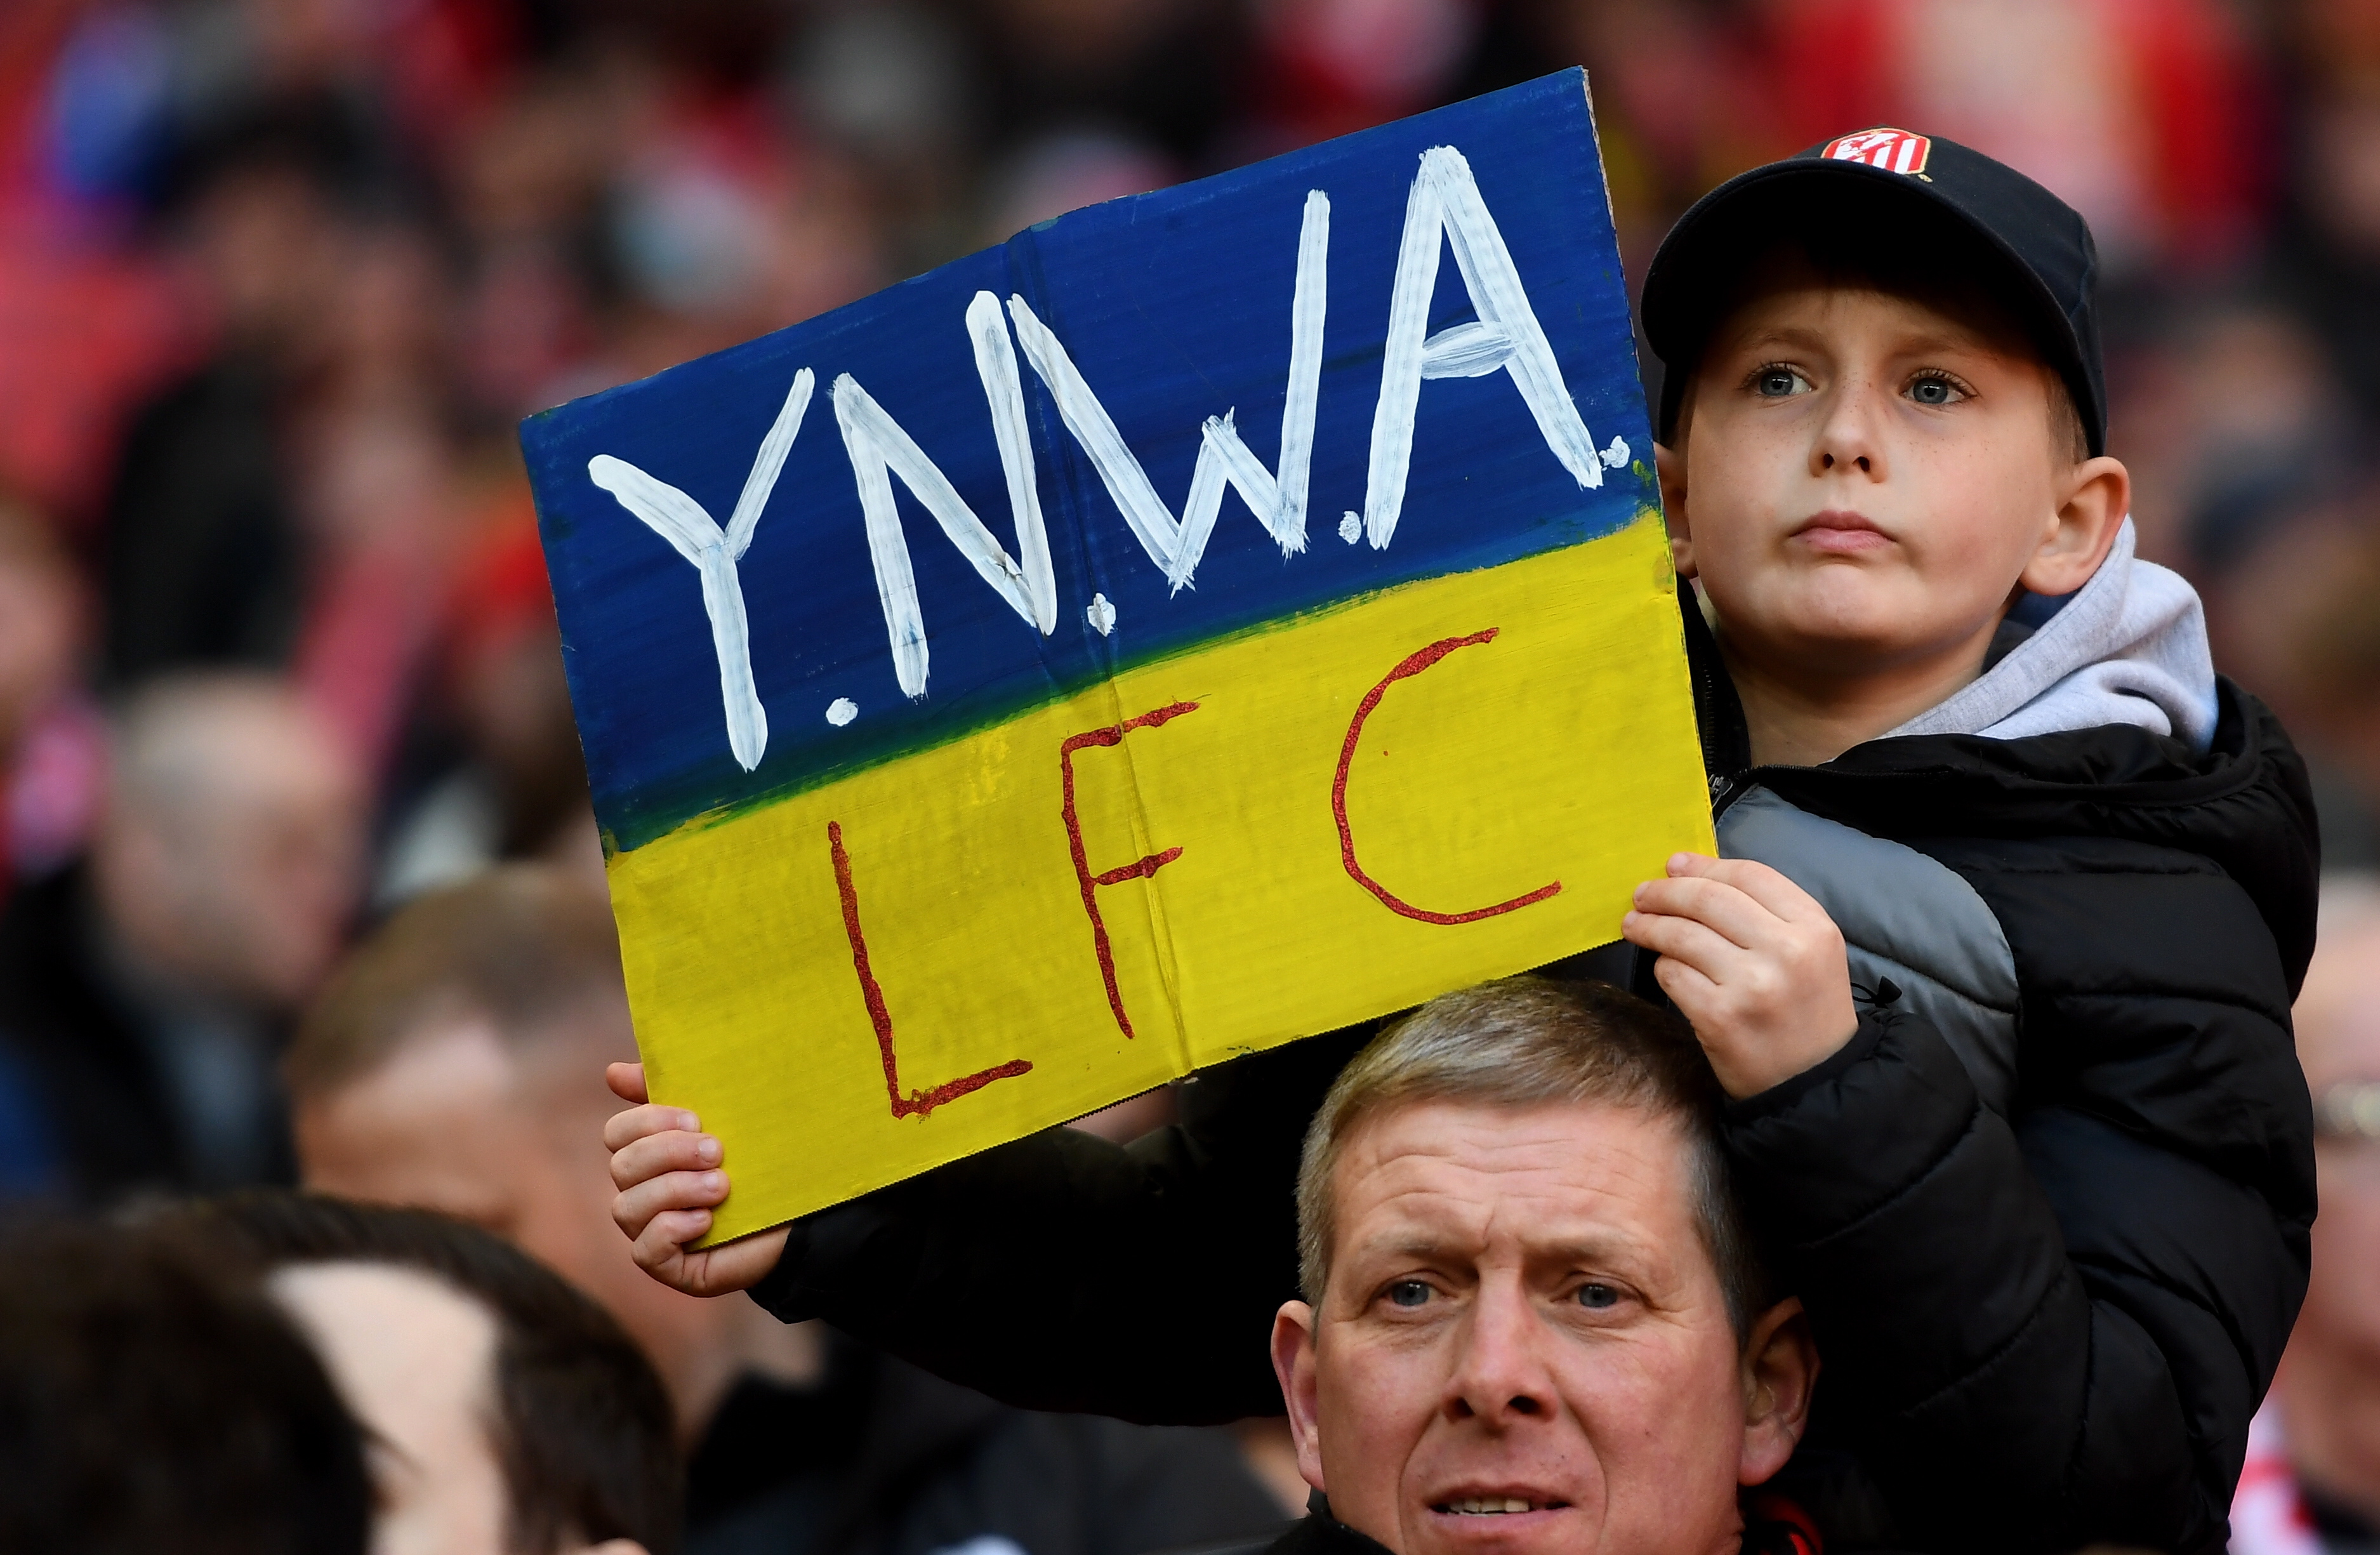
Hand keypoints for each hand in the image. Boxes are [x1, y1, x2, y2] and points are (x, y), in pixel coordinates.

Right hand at [605, 1063, 788, 1295]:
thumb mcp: (726, 1117)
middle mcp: (644, 1192)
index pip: (618, 1133)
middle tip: (718, 1150)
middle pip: (622, 1166)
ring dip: (675, 1190)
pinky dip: (670, 1231)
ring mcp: (653, 1231)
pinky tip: (706, 1221)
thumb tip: (614, 1074)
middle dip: (669, 1154)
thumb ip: (676, 1090)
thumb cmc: (762, 1160)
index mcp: (651, 1153)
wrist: (806, 1211)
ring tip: (721, 1187)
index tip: (697, 1119)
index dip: (648, 1122)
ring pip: (627, 1207)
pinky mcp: (671, 1266)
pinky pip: (645, 1252)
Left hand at [1621, 854, 1858, 1098]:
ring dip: (1649, 926)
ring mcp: (1751, 984)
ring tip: (1635, 925)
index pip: (1749, 876)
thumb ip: (1765, 911)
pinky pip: (1672, 975)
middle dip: (1665, 892)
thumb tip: (1688, 871)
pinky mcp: (1719, 1017)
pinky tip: (1664, 969)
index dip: (1704, 866)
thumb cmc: (1806, 1010)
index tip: (1674, 866)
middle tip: (1642, 895)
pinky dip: (1662, 967)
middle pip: (1708, 899)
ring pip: (1682, 935)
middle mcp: (1786, 951)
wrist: (1814, 1081)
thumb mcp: (1811, 951)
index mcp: (1814, 928)